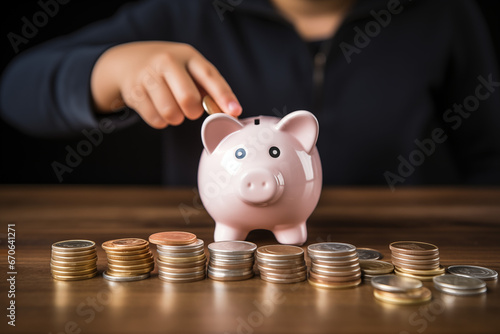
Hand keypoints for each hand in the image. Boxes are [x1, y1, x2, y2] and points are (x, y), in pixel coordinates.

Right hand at [90, 41, 241, 127]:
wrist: (128, 61)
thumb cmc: (169, 69)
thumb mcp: (189, 68)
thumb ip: (208, 88)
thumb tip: (228, 111)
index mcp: (187, 55)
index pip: (209, 76)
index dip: (223, 95)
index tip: (234, 111)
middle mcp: (166, 62)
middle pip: (188, 99)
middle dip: (193, 111)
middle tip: (190, 109)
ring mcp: (148, 76)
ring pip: (170, 112)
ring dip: (176, 118)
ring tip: (173, 108)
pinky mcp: (134, 92)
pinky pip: (156, 119)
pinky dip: (161, 121)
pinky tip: (159, 109)